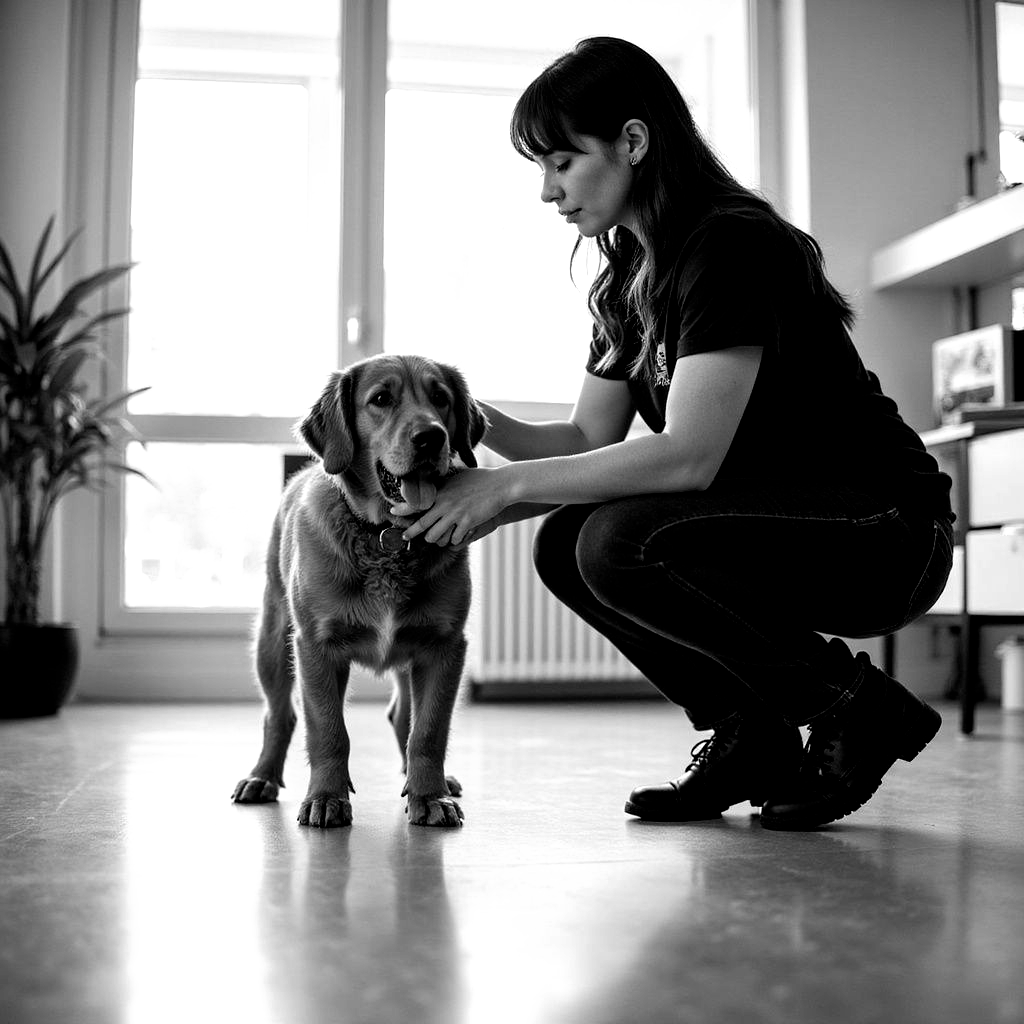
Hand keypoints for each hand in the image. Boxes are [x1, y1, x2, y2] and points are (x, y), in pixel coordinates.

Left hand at [392, 467, 509, 546]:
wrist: (501, 485)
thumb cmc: (481, 479)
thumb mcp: (459, 476)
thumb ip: (446, 482)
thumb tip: (437, 477)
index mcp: (441, 492)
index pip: (416, 503)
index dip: (403, 511)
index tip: (392, 514)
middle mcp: (445, 504)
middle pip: (422, 525)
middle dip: (413, 533)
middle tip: (406, 537)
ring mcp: (456, 514)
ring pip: (435, 536)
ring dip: (436, 539)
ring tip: (437, 537)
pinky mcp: (467, 523)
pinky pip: (454, 539)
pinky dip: (454, 540)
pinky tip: (458, 535)